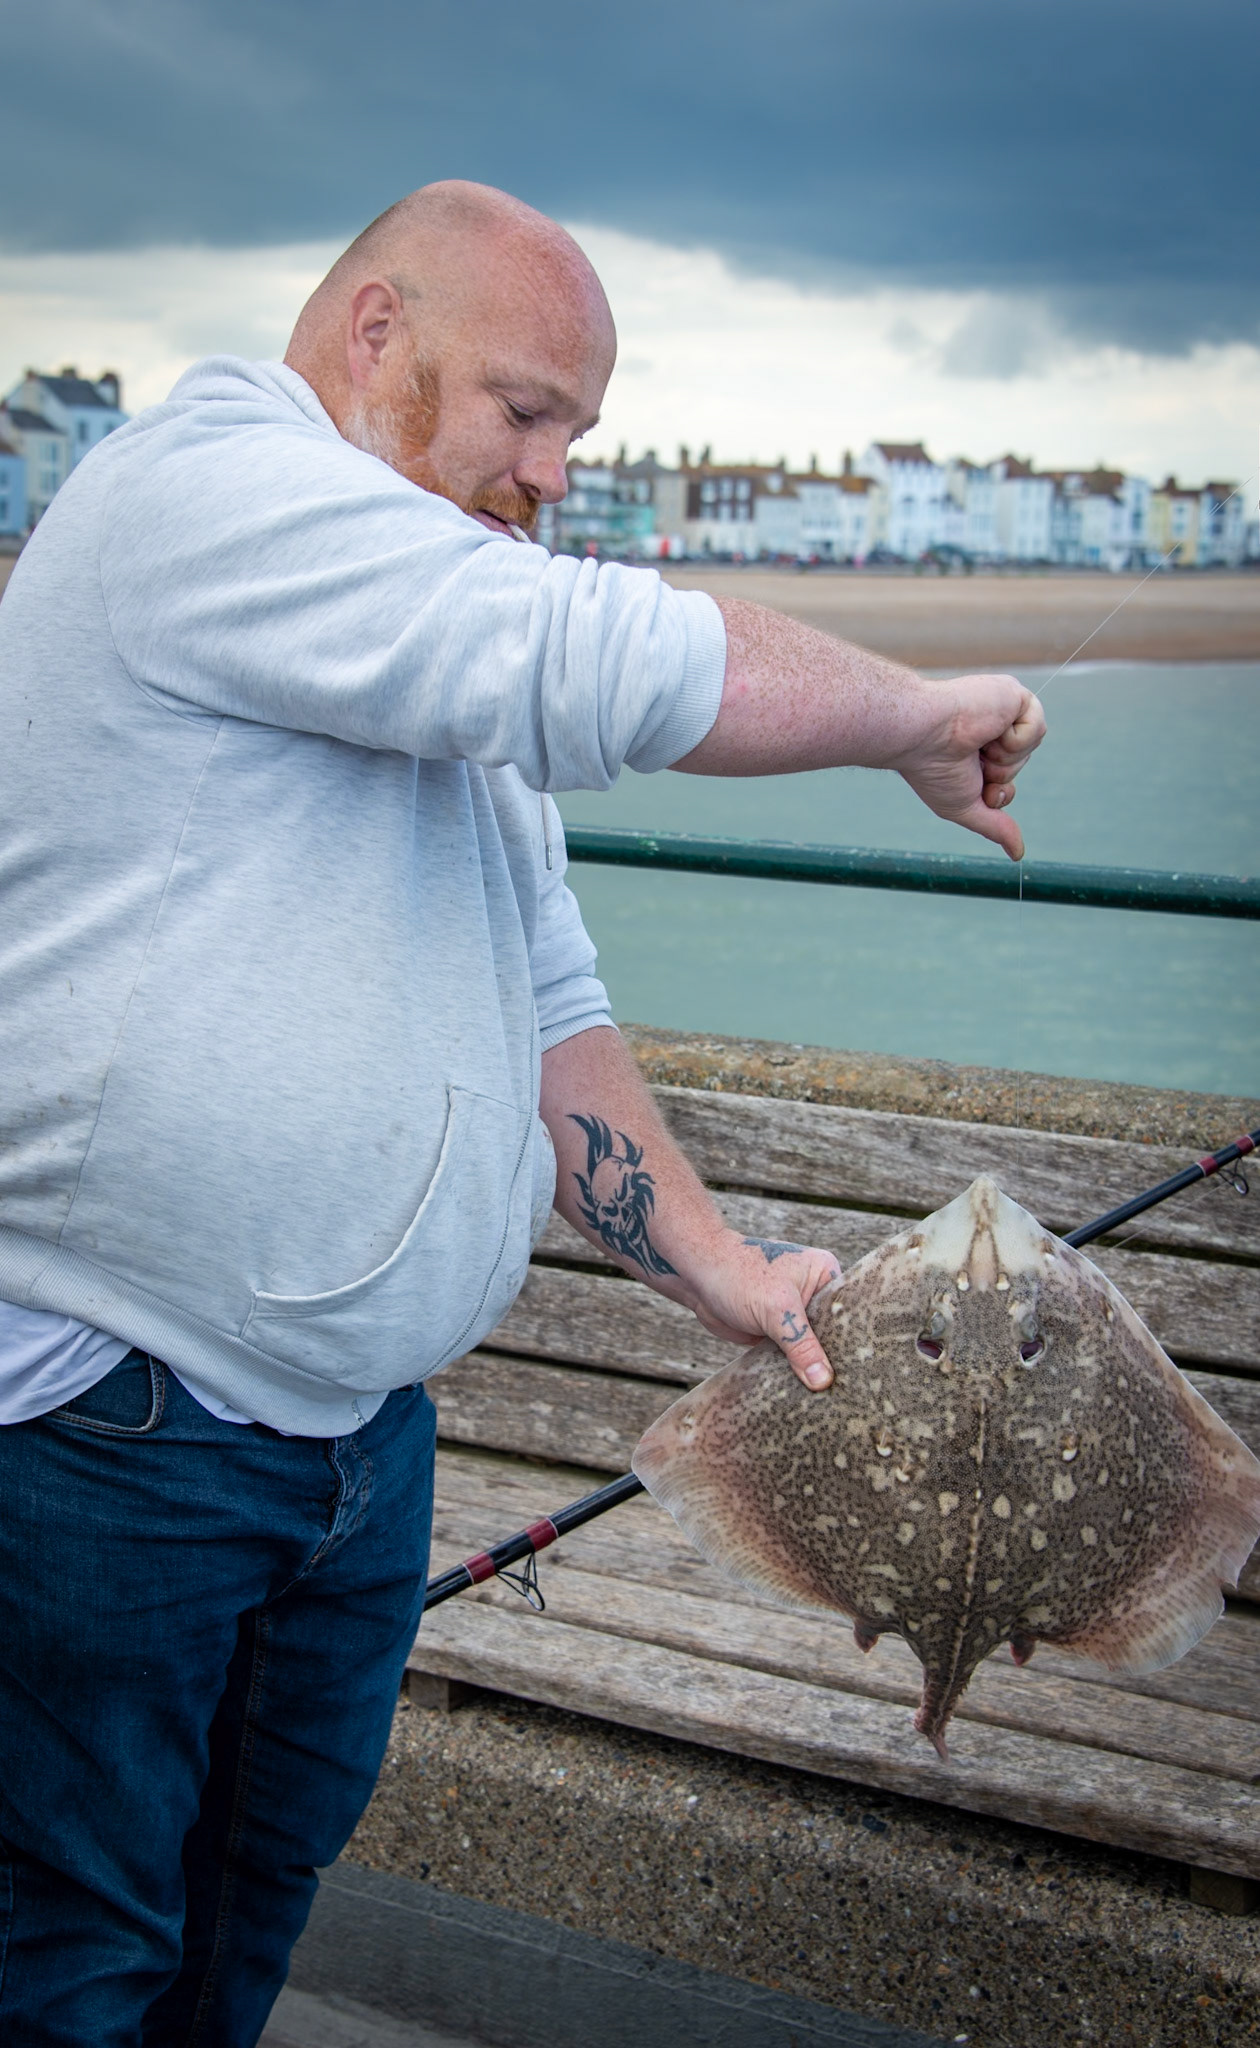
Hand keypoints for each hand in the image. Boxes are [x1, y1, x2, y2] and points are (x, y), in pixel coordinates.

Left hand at [670, 1230, 841, 1389]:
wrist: (696, 1276)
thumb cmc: (738, 1276)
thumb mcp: (776, 1310)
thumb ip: (801, 1345)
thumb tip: (823, 1381)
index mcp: (825, 1273)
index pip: (850, 1313)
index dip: (856, 1342)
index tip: (867, 1372)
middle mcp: (815, 1293)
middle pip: (834, 1334)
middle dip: (836, 1360)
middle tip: (850, 1393)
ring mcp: (796, 1314)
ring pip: (813, 1349)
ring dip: (814, 1370)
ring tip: (833, 1401)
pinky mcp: (778, 1332)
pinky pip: (794, 1357)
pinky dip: (796, 1373)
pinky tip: (806, 1396)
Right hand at [895, 674, 1045, 860]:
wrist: (921, 733)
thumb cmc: (932, 769)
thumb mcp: (965, 806)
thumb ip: (994, 826)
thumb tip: (1018, 854)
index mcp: (975, 748)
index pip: (1007, 777)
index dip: (998, 791)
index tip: (974, 782)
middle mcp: (990, 726)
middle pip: (1020, 764)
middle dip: (999, 774)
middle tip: (969, 759)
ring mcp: (1003, 708)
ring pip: (1031, 748)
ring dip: (1004, 758)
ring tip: (975, 742)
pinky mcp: (1014, 693)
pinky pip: (1036, 728)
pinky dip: (1012, 739)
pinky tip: (987, 728)